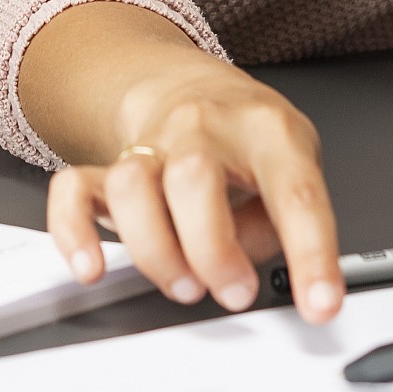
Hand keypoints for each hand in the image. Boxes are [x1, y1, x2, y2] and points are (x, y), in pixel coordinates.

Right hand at [40, 31, 342, 320]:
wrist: (189, 87)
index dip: (311, 254)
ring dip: (156, 251)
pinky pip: (73, 191)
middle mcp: (203, 129)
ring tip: (184, 284)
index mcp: (267, 129)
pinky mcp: (107, 164)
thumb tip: (242, 269)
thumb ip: (277, 220)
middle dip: (211, 251)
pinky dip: (74, 234)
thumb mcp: (294, 163)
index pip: (294, 193)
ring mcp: (150, 143)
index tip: (320, 304)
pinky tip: (92, 267)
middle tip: (234, 291)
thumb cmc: (249, 138)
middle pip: (192, 179)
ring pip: (131, 186)